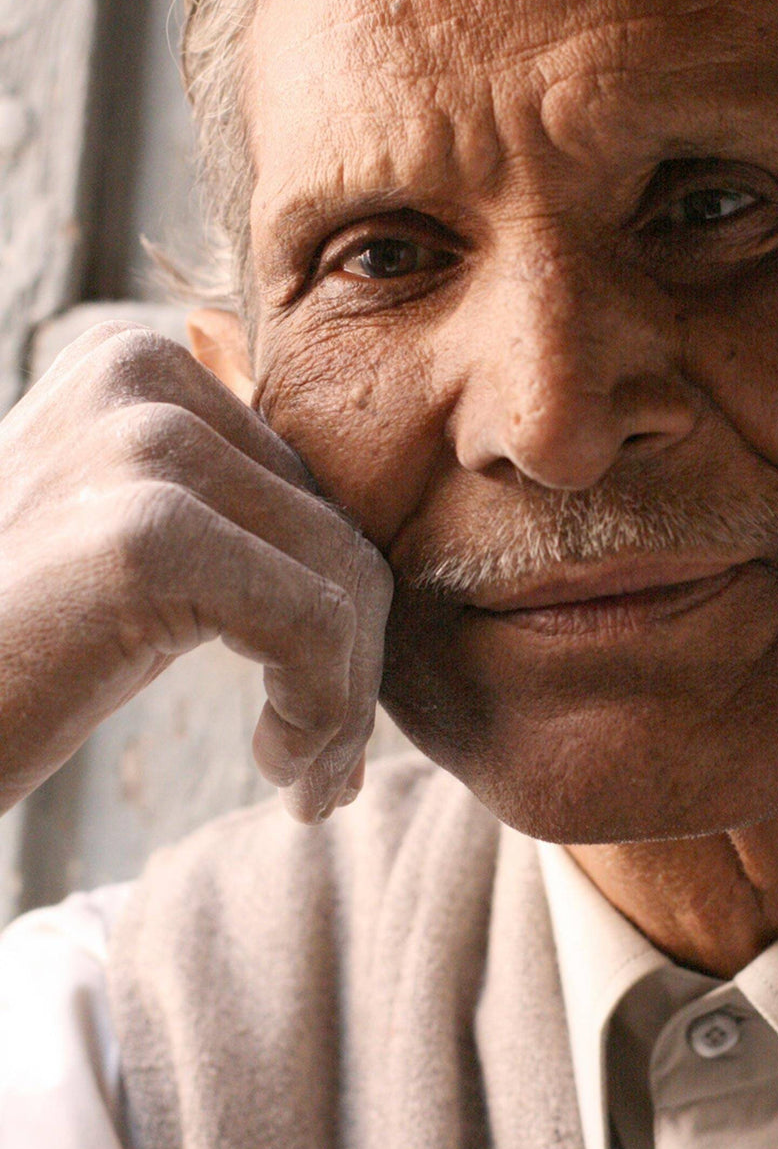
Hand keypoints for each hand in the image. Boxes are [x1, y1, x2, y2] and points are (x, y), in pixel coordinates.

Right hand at [0, 321, 391, 822]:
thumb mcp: (119, 549)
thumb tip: (369, 567)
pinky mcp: (149, 536)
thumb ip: (226, 520)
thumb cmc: (5, 653)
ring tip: (308, 780)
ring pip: (345, 579)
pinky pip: (314, 625)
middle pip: (337, 529)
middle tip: (325, 766)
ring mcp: (143, 447)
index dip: (336, 611)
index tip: (317, 709)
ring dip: (345, 700)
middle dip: (352, 662)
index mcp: (140, 368)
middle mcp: (143, 380)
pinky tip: (278, 768)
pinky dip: (322, 712)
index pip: (312, 489)